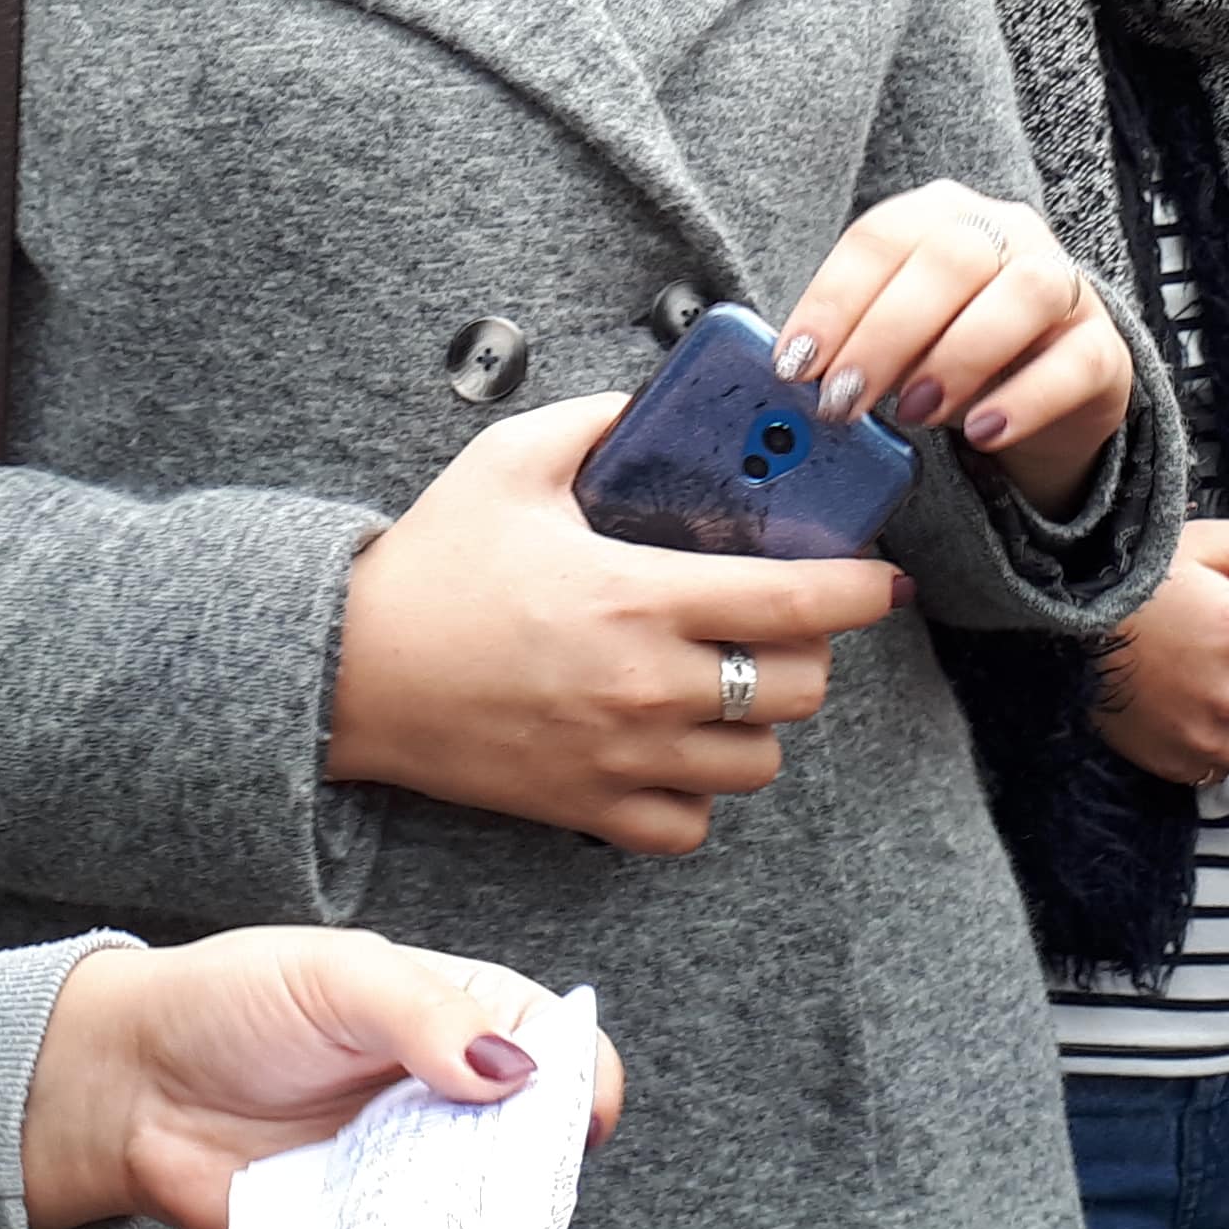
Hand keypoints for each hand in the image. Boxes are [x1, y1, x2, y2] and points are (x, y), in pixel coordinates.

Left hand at [18, 928, 626, 1228]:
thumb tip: (516, 1069)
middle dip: (537, 1167)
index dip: (579, 1080)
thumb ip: (425, 1013)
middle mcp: (446, 1095)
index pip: (555, 1042)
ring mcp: (409, 1171)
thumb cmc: (228, 1004)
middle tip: (511, 1186)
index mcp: (456, 1012)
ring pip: (485, 1211)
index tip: (578, 1121)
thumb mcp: (334, 976)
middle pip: (534, 1138)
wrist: (129, 1087)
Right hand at [325, 392, 902, 854]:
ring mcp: (620, 757)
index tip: (880, 582)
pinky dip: (698, 793)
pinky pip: (689, 824)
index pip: (797, 603)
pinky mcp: (585, 808)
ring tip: (725, 686)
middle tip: (779, 624)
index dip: (861, 592)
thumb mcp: (509, 463)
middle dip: (806, 653)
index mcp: (639, 597)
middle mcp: (645, 686)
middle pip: (796, 691)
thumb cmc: (428, 569)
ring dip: (756, 724)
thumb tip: (650, 404)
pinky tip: (674, 748)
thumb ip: (596, 422)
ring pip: (756, 763)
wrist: (347, 672)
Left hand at [778, 182, 1135, 515]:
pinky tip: (982, 432)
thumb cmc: (947, 353)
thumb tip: (801, 377)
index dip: (833, 300)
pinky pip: (1076, 361)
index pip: (881, 238)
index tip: (796, 364)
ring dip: (958, 355)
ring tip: (914, 413)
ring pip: (1024, 292)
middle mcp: (1007, 232)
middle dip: (885, 334)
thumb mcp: (894, 341)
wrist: (1045, 393)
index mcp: (940, 216)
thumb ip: (853, 343)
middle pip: (950, 259)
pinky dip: (1024, 399)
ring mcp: (1065, 284)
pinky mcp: (1105, 346)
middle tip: (843, 402)